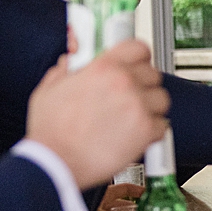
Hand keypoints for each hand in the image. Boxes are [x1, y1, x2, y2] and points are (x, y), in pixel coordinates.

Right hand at [28, 41, 170, 188]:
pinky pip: (162, 125)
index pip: (138, 48)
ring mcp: (137, 106)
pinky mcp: (145, 130)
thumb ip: (64, 71)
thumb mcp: (48, 90)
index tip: (136, 63)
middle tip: (131, 95)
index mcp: (103, 67)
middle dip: (143, 84)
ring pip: (161, 99)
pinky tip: (136, 135)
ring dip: (151, 107)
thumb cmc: (51, 131)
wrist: (56, 162)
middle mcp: (124, 83)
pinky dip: (152, 131)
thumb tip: (70, 62)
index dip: (138, 56)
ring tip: (133, 118)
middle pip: (152, 74)